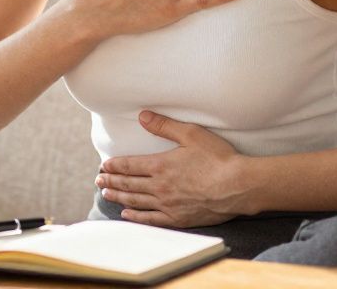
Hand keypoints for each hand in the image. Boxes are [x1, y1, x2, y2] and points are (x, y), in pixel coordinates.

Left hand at [95, 110, 250, 227]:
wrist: (238, 186)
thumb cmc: (218, 158)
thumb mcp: (191, 134)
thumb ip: (164, 126)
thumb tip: (142, 116)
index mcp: (160, 165)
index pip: (130, 166)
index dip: (114, 166)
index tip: (103, 166)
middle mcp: (160, 187)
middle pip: (129, 184)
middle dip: (111, 181)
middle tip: (98, 181)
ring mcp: (168, 205)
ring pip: (136, 201)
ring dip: (119, 197)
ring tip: (105, 194)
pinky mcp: (178, 218)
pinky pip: (151, 219)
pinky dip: (136, 217)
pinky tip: (127, 215)